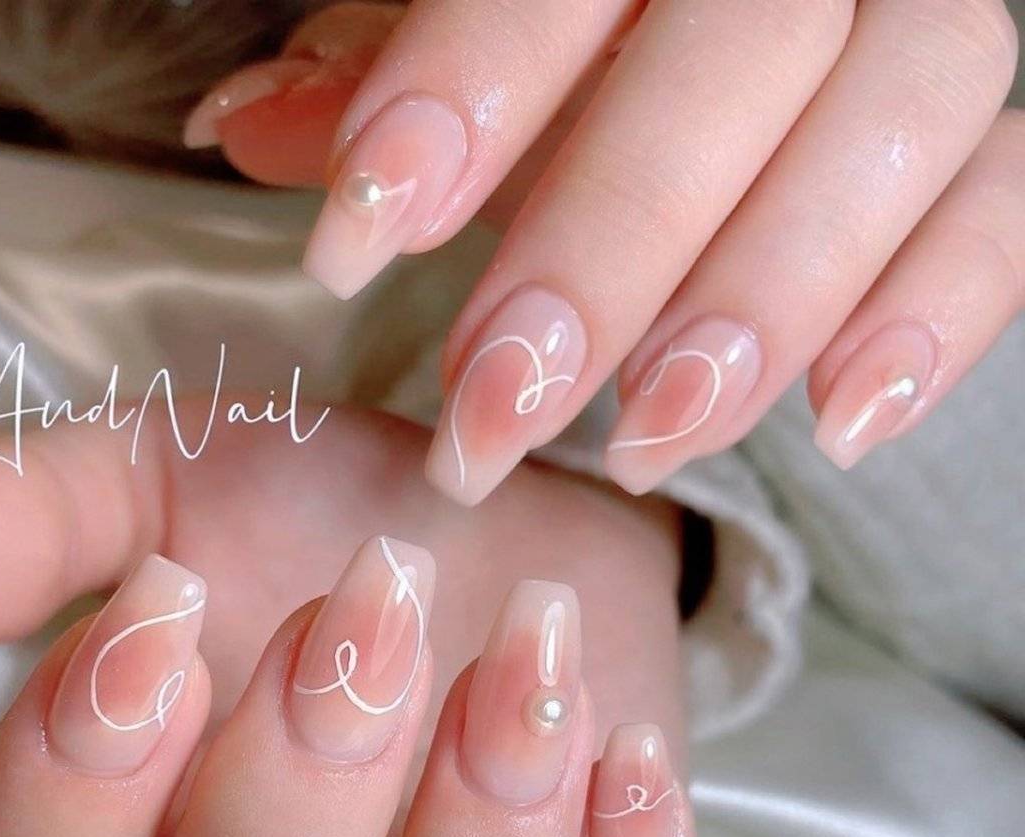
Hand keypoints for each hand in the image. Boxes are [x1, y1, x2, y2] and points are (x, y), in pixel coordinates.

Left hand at [186, 0, 1022, 497]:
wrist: (732, 79)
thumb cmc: (576, 66)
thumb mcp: (468, 57)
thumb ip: (376, 79)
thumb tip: (239, 126)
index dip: (467, 90)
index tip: (358, 242)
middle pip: (742, 51)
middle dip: (606, 247)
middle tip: (495, 411)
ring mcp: (920, 37)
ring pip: (896, 127)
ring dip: (763, 306)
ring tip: (644, 445)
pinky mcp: (985, 149)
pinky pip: (1008, 209)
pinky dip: (936, 314)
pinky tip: (839, 425)